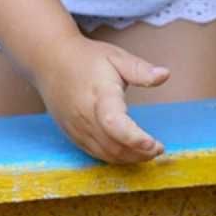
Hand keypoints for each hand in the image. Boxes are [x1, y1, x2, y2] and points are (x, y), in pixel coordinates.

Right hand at [33, 33, 169, 163]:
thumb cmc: (86, 58)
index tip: (155, 144)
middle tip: (158, 148)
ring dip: (129, 158)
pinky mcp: (72, 134)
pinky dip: (114, 157)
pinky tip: (128, 151)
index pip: (115, 123)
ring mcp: (76, 128)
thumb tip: (165, 74)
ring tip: (147, 151)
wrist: (50, 61)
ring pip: (105, 154)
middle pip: (114, 146)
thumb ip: (140, 69)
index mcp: (99, 95)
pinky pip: (95, 153)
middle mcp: (85, 116)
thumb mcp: (115, 57)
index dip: (135, 138)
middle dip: (140, 153)